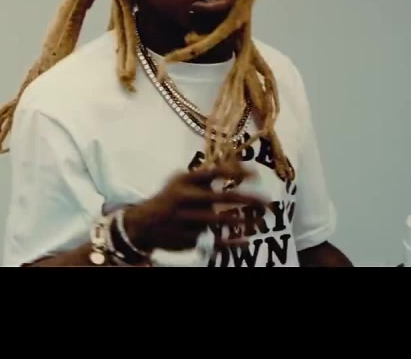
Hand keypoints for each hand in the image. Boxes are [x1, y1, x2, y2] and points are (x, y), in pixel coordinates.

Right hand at [121, 161, 264, 252]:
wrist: (144, 224)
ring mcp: (186, 220)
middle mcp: (185, 198)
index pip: (214, 172)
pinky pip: (213, 241)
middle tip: (266, 201)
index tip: (255, 175)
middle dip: (246, 199)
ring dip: (243, 221)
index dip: (235, 172)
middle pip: (220, 198)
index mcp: (185, 180)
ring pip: (219, 221)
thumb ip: (206, 175)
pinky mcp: (187, 238)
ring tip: (261, 222)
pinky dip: (231, 242)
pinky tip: (246, 241)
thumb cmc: (171, 197)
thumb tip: (240, 167)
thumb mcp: (181, 180)